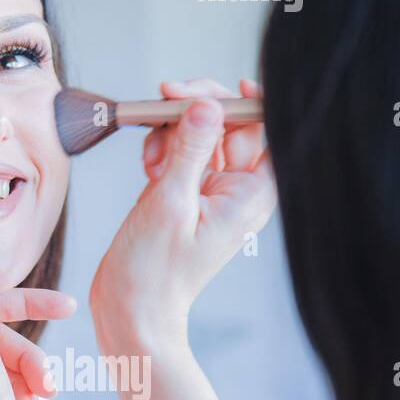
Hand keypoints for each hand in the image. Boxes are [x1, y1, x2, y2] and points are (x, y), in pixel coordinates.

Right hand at [89, 78, 276, 351]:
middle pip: (230, 126)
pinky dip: (161, 150)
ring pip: (200, 135)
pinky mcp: (184, 193)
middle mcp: (236, 189)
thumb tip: (205, 104)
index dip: (249, 104)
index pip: (268, 132)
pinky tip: (147, 166)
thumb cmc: (154, 270)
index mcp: (250, 194)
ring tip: (150, 158)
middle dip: (198, 110)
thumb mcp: (169, 202)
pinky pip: (180, 153)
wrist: (131, 308)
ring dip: (172, 132)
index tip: (219, 90)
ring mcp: (210, 190)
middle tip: (167, 97)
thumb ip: (189, 150)